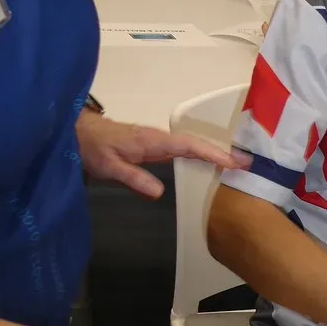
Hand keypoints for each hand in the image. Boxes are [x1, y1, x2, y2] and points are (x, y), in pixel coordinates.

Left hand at [76, 110, 250, 198]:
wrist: (79, 133)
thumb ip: (133, 178)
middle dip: (222, 152)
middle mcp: (161, 138)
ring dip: (215, 153)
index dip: (212, 154)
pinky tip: (210, 164)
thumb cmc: (94, 148)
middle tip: (247, 164)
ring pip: (193, 146)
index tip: (233, 162)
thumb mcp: (109, 167)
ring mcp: (159, 141)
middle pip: (198, 144)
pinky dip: (202, 155)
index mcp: (154, 141)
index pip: (189, 146)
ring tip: (237, 165)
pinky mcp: (156, 146)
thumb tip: (160, 193)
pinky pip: (184, 150)